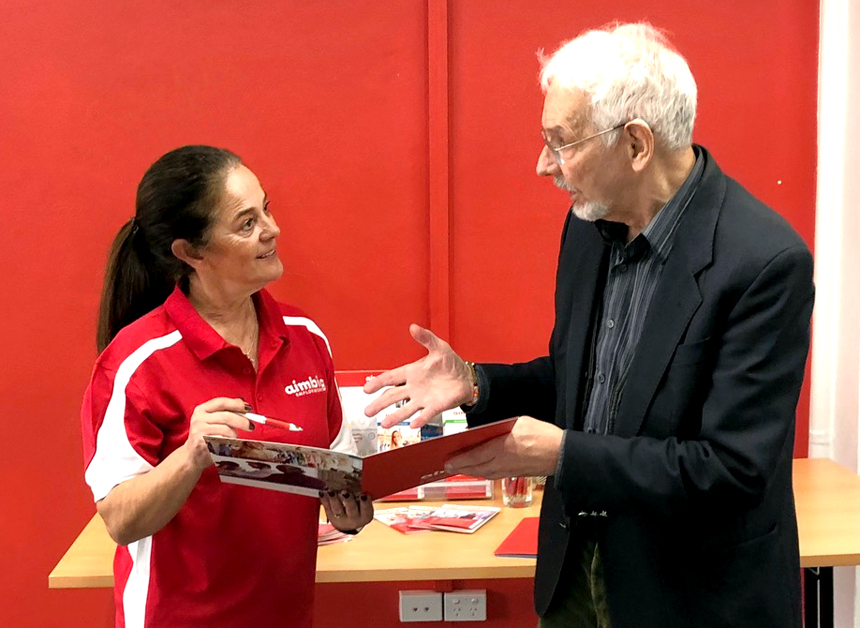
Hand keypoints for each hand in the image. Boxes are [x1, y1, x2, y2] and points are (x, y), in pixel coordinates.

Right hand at [183, 397, 254, 470]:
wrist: (191, 456)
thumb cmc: (205, 436)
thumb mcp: (211, 421)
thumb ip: (225, 412)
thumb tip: (245, 408)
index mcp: (201, 409)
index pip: (222, 402)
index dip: (237, 404)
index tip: (248, 408)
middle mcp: (198, 419)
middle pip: (227, 416)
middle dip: (242, 421)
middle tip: (251, 426)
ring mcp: (199, 431)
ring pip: (227, 430)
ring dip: (235, 434)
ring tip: (234, 438)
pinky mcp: (202, 444)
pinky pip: (223, 441)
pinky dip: (230, 443)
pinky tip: (228, 445)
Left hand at [320, 491, 373, 531]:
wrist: (349, 524)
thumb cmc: (360, 509)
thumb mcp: (365, 505)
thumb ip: (364, 496)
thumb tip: (360, 480)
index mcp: (365, 516)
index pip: (366, 510)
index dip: (365, 503)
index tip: (363, 494)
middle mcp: (354, 519)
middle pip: (351, 510)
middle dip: (348, 501)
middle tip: (345, 492)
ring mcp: (341, 519)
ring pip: (337, 510)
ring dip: (334, 499)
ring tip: (331, 491)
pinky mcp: (330, 516)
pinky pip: (327, 508)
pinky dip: (324, 499)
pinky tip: (323, 492)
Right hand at [363, 324, 472, 427]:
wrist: (466, 377)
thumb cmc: (451, 363)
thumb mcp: (439, 347)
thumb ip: (426, 338)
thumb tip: (414, 327)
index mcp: (412, 372)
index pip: (391, 377)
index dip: (378, 382)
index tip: (367, 388)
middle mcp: (414, 388)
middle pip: (393, 396)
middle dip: (380, 403)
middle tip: (368, 411)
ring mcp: (423, 399)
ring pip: (406, 409)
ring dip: (395, 416)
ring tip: (385, 423)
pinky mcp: (435, 406)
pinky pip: (426, 414)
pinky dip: (420, 419)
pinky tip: (413, 424)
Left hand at [443, 416, 563, 478]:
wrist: (561, 454)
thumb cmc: (542, 435)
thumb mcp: (520, 423)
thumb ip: (501, 428)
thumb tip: (486, 432)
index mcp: (503, 447)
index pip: (476, 456)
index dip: (460, 460)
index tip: (448, 461)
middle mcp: (503, 462)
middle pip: (477, 468)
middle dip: (460, 468)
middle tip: (447, 466)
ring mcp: (509, 471)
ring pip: (484, 474)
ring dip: (470, 472)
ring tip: (458, 468)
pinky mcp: (514, 474)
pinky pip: (493, 475)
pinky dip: (481, 473)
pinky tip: (477, 470)